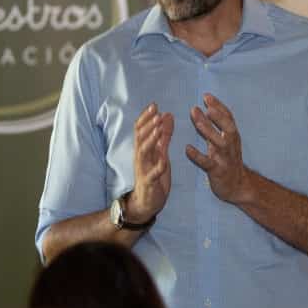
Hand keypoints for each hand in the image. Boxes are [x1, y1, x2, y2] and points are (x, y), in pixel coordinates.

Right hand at [127, 102, 172, 221]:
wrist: (146, 203)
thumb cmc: (154, 176)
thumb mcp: (161, 153)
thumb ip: (164, 135)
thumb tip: (167, 114)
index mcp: (143, 149)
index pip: (141, 130)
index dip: (146, 117)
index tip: (154, 105)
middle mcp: (140, 158)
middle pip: (140, 138)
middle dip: (148, 125)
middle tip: (157, 113)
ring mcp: (143, 170)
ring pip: (143, 153)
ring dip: (151, 140)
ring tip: (159, 130)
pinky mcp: (149, 183)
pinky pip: (152, 175)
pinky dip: (158, 167)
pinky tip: (164, 161)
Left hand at [186, 94, 254, 204]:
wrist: (237, 187)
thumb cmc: (227, 161)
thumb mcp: (223, 142)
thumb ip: (211, 127)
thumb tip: (198, 109)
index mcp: (232, 137)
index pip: (228, 118)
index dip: (219, 106)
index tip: (206, 96)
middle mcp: (231, 145)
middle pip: (228, 127)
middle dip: (218, 116)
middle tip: (204, 106)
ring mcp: (226, 158)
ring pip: (219, 143)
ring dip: (209, 131)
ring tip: (197, 120)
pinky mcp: (218, 172)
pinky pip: (208, 163)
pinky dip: (198, 156)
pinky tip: (187, 149)